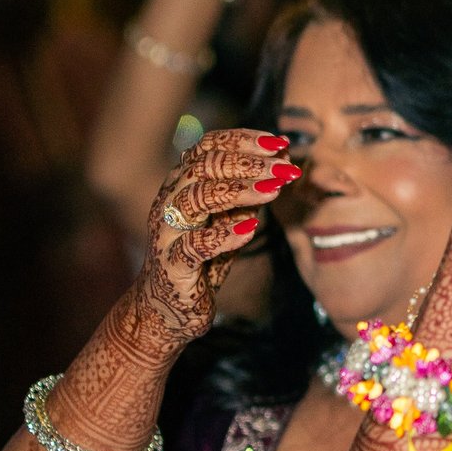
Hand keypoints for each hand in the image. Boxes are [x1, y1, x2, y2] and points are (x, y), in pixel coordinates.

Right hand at [132, 124, 297, 352]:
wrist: (166, 310)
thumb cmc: (200, 261)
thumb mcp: (227, 221)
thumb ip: (247, 196)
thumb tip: (282, 165)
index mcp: (181, 186)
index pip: (206, 147)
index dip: (242, 140)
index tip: (279, 143)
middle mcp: (169, 203)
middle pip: (202, 166)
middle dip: (248, 162)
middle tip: (284, 166)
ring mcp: (167, 234)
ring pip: (196, 199)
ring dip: (240, 191)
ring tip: (274, 190)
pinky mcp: (171, 267)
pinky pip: (194, 246)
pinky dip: (224, 235)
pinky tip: (250, 229)